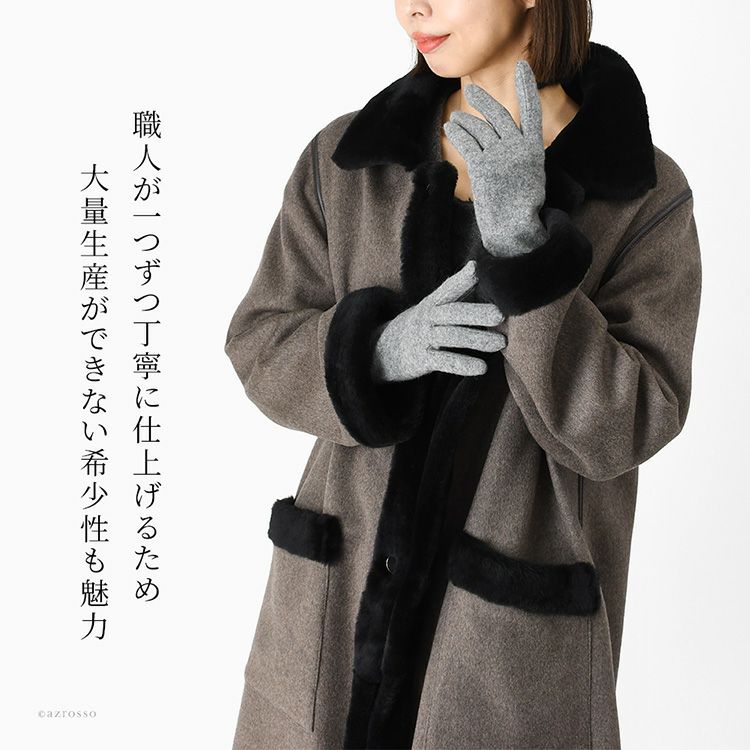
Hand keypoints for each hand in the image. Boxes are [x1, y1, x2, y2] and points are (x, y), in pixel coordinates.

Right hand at [370, 259, 506, 381]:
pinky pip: (443, 362)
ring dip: (476, 339)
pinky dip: (462, 364)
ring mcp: (422, 339)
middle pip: (452, 313)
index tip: (477, 270)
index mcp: (431, 304)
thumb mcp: (429, 307)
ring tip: (501, 343)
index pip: (447, 289)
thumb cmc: (415, 327)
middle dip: (476, 312)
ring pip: (451, 337)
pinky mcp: (420, 360)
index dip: (461, 280)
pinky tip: (481, 368)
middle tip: (500, 314)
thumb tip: (477, 267)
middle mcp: (426, 319)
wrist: (378, 352)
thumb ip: (453, 292)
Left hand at [443, 59, 548, 257]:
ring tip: (456, 119)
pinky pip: (468, 142)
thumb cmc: (522, 207)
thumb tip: (511, 140)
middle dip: (484, 101)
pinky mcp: (483, 166)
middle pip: (499, 115)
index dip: (527, 87)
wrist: (515, 227)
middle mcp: (518, 148)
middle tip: (472, 91)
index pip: (532, 110)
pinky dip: (458, 132)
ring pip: (480, 128)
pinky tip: (451, 127)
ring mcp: (500, 156)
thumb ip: (522, 154)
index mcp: (534, 148)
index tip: (522, 66)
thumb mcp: (530, 175)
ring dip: (465, 121)